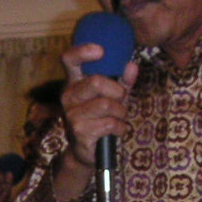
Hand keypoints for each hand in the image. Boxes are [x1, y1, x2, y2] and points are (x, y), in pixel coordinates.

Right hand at [56, 41, 138, 197]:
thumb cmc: (100, 118)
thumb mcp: (114, 97)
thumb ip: (123, 81)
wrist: (87, 151)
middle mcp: (68, 96)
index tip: (101, 50)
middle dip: (118, 92)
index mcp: (74, 82)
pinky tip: (117, 131)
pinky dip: (120, 127)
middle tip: (122, 100)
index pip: (69, 59)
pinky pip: (109, 123)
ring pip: (106, 104)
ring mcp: (72, 114)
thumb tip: (132, 65)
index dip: (83, 51)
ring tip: (120, 117)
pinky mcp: (80, 131)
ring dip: (121, 112)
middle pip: (95, 82)